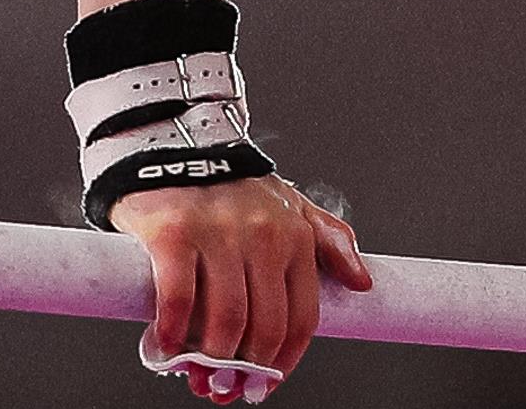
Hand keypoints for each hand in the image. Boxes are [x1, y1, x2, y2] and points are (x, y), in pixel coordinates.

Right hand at [111, 175, 371, 400]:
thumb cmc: (231, 184)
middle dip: (244, 371)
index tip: (262, 386)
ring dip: (209, 363)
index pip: (301, 318)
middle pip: (264, 327)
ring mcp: (217, 233)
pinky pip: (178, 301)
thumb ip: (328, 240)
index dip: (282, 363)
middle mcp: (262, 234)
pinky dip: (171, 337)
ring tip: (193, 377)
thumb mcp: (289, 204)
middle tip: (223, 390)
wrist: (170, 141)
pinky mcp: (173, 232)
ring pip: (225, 321)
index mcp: (294, 235)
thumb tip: (363, 283)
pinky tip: (162, 351)